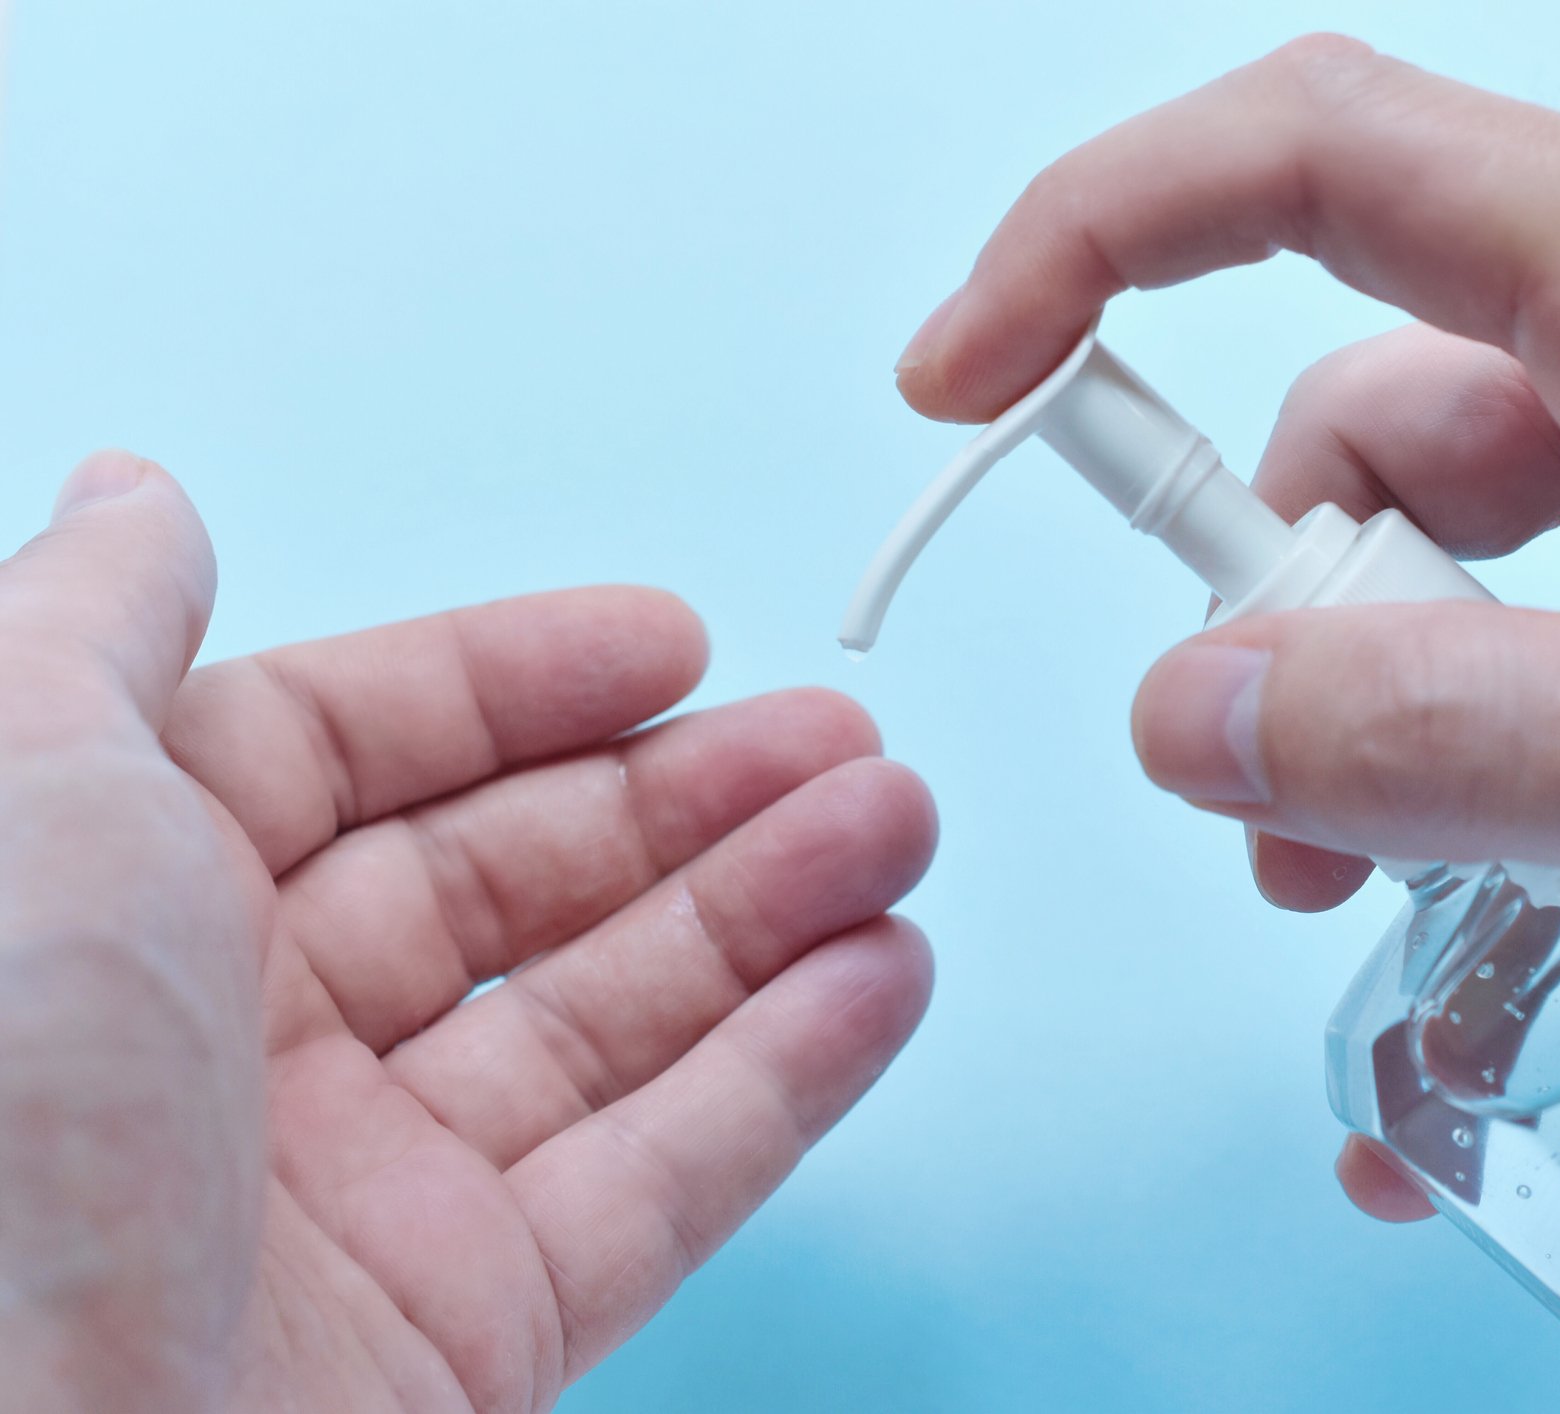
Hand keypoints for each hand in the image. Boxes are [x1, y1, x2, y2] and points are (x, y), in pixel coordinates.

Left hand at [0, 454, 937, 1411]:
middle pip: (505, 887)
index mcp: (111, 911)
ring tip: (895, 829)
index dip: (509, 685)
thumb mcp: (11, 797)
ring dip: (771, 916)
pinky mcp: (465, 1339)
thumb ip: (88, 629)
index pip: (338, 756)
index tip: (668, 639)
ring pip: (604, 1027)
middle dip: (690, 797)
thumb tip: (139, 499)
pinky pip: (657, 1184)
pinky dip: (785, 1078)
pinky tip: (878, 979)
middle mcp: (233, 1054)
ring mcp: (360, 1205)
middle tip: (841, 744)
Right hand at [893, 34, 1559, 1225]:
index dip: (1100, 238)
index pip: (1315, 163)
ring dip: (1441, 850)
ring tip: (1439, 1056)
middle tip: (1295, 858)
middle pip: (1373, 460)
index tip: (965, 385)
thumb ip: (1466, 738)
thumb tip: (1193, 716)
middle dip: (1295, 658)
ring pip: (1486, 652)